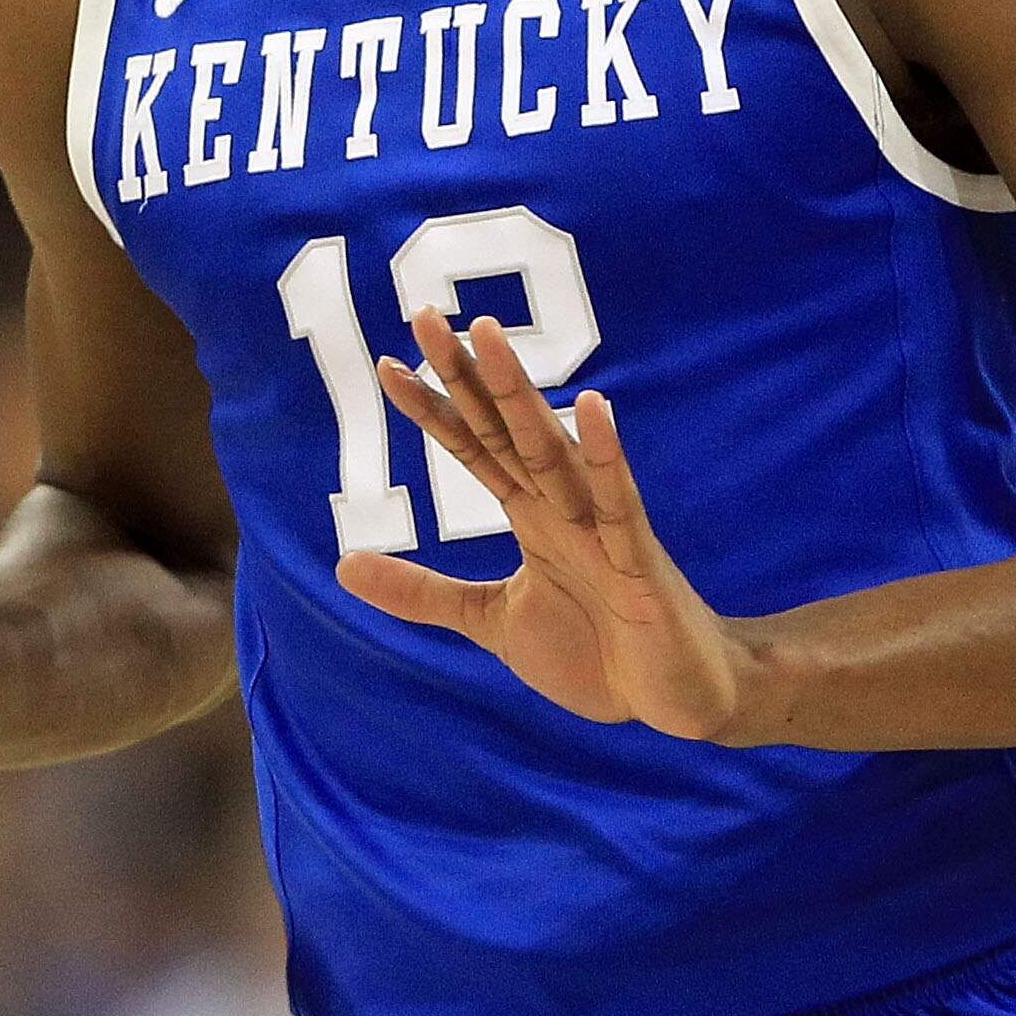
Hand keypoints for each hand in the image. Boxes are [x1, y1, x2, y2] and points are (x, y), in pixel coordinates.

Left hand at [339, 311, 755, 741]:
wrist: (673, 700)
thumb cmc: (595, 654)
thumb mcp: (491, 621)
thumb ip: (423, 592)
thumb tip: (342, 564)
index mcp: (533, 516)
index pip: (475, 448)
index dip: (434, 408)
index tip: (388, 365)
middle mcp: (564, 508)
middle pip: (507, 429)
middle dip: (469, 374)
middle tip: (425, 315)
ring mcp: (602, 529)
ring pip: (554, 450)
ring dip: (521, 394)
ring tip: (489, 335)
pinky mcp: (639, 562)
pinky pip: (620, 504)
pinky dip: (608, 458)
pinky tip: (595, 407)